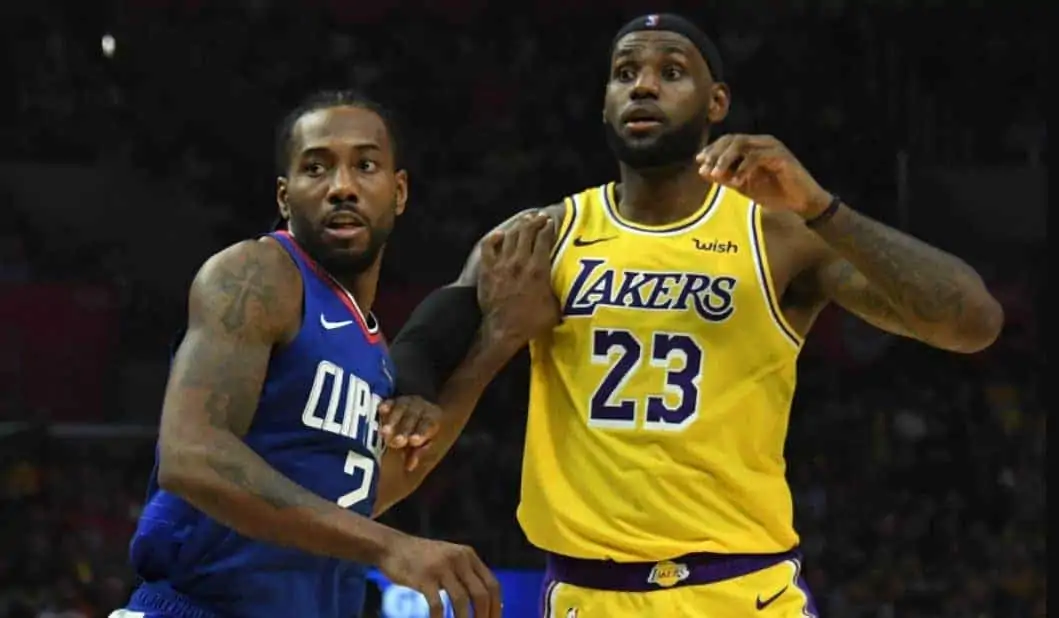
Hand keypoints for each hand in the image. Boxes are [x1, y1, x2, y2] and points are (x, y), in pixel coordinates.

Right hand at [378, 396, 439, 471]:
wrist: (428, 417)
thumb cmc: (426, 440)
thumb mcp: (428, 449)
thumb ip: (418, 456)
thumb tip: (410, 466)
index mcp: (434, 421)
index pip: (428, 426)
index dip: (421, 433)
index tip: (413, 441)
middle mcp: (423, 409)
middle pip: (414, 417)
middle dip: (404, 429)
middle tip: (395, 441)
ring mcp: (409, 403)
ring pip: (402, 408)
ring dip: (393, 420)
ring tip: (383, 433)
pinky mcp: (396, 401)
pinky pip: (391, 402)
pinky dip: (386, 406)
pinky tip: (381, 410)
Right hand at [378, 533, 500, 617]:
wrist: (392, 547)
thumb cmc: (423, 559)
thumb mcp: (450, 559)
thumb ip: (466, 576)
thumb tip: (487, 606)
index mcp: (468, 555)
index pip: (492, 585)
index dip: (497, 607)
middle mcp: (458, 559)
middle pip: (481, 594)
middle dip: (484, 617)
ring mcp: (441, 567)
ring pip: (462, 601)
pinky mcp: (424, 577)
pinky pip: (437, 605)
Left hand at [478, 212, 560, 346]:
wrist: (503, 331)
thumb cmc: (531, 322)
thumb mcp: (555, 308)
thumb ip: (559, 293)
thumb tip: (567, 289)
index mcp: (538, 269)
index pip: (544, 239)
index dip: (548, 227)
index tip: (551, 222)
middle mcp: (520, 261)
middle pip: (527, 232)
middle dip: (535, 221)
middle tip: (540, 218)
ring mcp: (501, 264)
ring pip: (510, 236)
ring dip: (518, 226)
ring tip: (524, 221)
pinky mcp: (487, 270)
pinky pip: (488, 247)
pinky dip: (494, 238)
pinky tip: (500, 235)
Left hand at [696, 134, 831, 217]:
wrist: (801, 202)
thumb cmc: (774, 193)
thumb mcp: (744, 186)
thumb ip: (726, 178)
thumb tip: (703, 172)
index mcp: (753, 146)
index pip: (728, 140)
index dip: (712, 149)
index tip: (699, 161)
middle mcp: (762, 142)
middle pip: (732, 139)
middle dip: (716, 153)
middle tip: (706, 167)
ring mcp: (772, 147)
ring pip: (742, 144)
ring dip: (726, 159)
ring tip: (717, 175)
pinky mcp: (780, 156)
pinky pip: (756, 157)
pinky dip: (743, 169)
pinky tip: (737, 182)